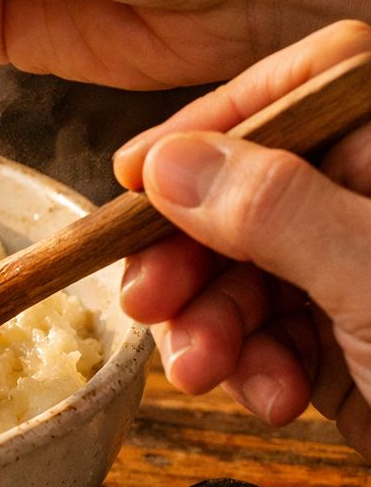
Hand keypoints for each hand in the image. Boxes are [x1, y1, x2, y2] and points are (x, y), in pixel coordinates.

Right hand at [114, 21, 370, 457]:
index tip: (137, 177)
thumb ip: (274, 212)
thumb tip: (174, 162)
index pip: (298, 90)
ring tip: (207, 372)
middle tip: (145, 299)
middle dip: (191, 254)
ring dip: (211, 325)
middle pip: (250, 190)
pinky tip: (270, 396)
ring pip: (247, 268)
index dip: (211, 125)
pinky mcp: (352, 339)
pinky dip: (253, 366)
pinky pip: (270, 331)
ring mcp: (365, 272)